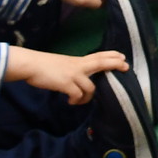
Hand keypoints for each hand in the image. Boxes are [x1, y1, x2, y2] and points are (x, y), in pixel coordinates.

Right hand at [6, 47, 128, 104]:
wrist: (31, 65)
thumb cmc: (43, 66)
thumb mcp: (62, 64)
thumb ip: (72, 69)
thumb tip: (77, 79)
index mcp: (77, 61)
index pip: (97, 55)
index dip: (111, 55)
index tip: (122, 56)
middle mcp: (78, 66)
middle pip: (101, 63)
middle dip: (115, 64)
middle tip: (126, 67)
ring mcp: (73, 74)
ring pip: (90, 88)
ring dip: (87, 97)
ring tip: (79, 101)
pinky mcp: (66, 84)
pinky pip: (78, 95)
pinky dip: (76, 101)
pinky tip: (71, 102)